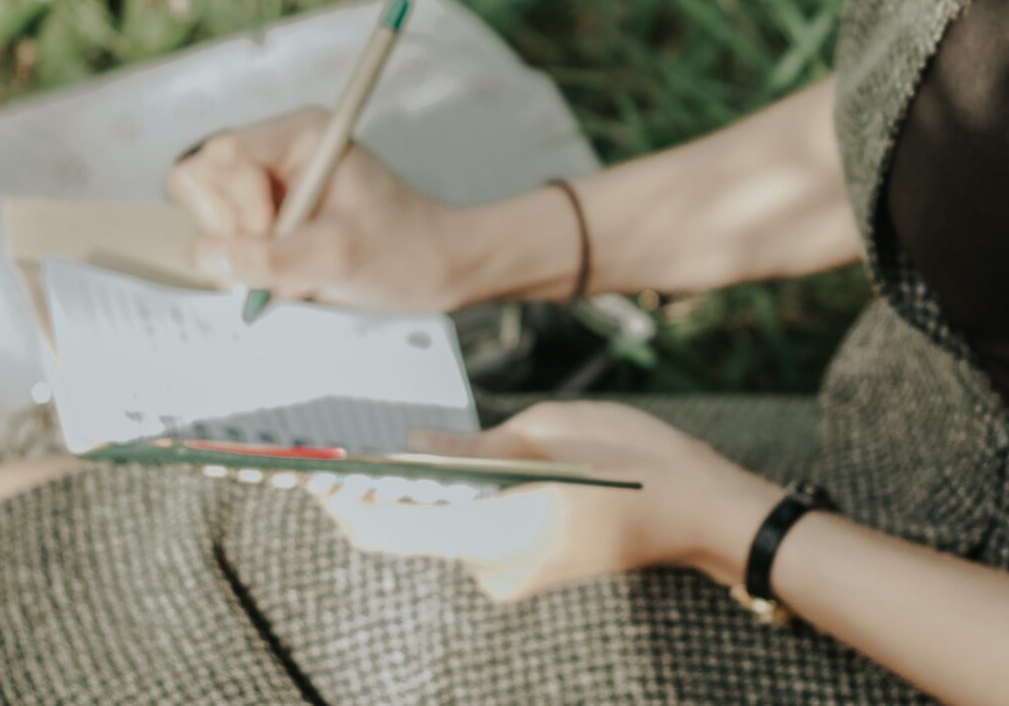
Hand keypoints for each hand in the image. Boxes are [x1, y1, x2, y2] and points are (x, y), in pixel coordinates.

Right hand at [166, 105, 470, 312]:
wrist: (433, 269)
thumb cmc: (402, 250)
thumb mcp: (339, 256)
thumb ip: (272, 257)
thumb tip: (212, 259)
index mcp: (301, 136)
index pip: (227, 153)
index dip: (237, 201)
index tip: (273, 233)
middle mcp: (276, 154)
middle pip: (199, 177)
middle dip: (228, 225)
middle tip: (276, 254)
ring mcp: (264, 188)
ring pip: (204, 212)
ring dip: (235, 250)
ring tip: (287, 268)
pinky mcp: (262, 220)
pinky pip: (220, 241)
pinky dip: (242, 267)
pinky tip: (288, 276)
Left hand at [315, 401, 783, 602]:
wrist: (706, 513)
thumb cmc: (639, 462)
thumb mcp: (550, 433)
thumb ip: (473, 448)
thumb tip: (407, 448)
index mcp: (497, 530)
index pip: (387, 525)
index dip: (336, 497)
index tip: (301, 463)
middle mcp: (494, 566)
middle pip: (403, 531)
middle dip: (361, 491)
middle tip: (325, 444)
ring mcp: (510, 575)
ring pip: (434, 529)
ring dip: (407, 492)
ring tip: (374, 442)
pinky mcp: (523, 567)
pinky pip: (466, 533)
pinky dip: (446, 501)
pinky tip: (440, 461)